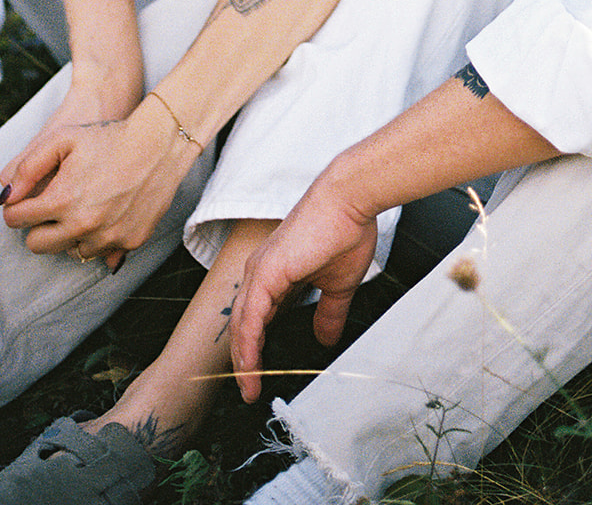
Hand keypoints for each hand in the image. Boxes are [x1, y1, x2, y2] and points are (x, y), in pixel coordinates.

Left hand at [0, 73, 144, 271]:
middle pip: (37, 245)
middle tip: (56, 205)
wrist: (161, 143)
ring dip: (71, 234)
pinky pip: (102, 253)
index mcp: (61, 200)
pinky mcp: (130, 242)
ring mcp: (108, 237)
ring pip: (70, 252)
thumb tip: (7, 197)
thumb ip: (27, 168)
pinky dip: (100, 238)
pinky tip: (108, 214)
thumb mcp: (63, 138)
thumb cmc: (110, 137)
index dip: (18, 207)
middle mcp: (82, 226)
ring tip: (86, 206)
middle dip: (39, 226)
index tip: (29, 199)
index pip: (15, 221)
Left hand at [231, 176, 378, 402]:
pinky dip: (248, 344)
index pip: (257, 318)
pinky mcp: (266, 273)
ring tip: (248, 388)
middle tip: (249, 390)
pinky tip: (250, 365)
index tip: (261, 376)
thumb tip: (325, 339)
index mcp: (276, 274)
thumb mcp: (338, 284)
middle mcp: (261, 272)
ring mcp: (260, 271)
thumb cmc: (346, 231)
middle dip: (244, 360)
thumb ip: (328, 312)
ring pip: (241, 324)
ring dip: (243, 359)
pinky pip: (250, 318)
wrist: (350, 201)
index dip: (257, 348)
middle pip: (242, 325)